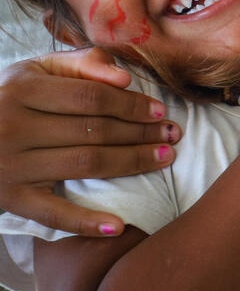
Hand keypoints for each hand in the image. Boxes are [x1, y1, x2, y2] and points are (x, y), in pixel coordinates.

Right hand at [0, 47, 180, 236]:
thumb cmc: (11, 98)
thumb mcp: (38, 71)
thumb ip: (82, 64)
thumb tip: (124, 76)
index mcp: (22, 89)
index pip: (92, 97)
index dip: (131, 104)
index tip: (159, 111)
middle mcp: (14, 127)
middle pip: (94, 131)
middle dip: (141, 133)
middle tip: (173, 134)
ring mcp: (10, 166)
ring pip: (85, 164)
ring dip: (132, 163)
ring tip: (164, 158)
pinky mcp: (10, 199)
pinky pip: (52, 214)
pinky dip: (86, 222)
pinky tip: (118, 226)